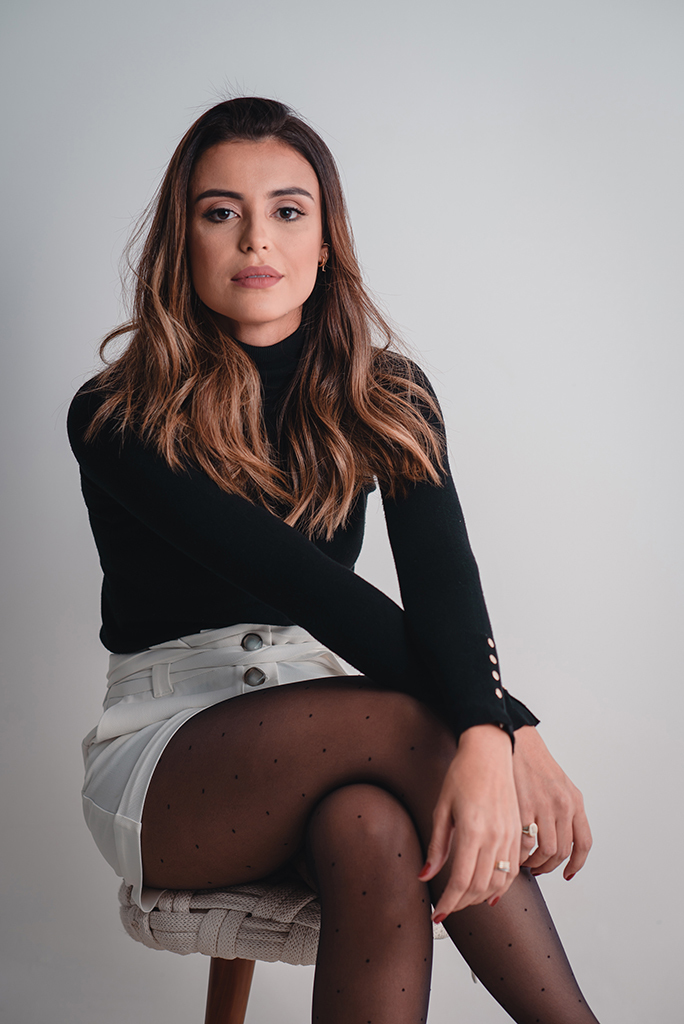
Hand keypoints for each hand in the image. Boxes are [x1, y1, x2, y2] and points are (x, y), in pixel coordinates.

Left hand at [418, 723, 520, 919]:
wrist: (490, 752)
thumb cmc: (462, 775)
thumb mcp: (442, 808)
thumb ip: (437, 846)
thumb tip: (425, 875)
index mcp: (473, 831)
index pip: (461, 882)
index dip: (449, 903)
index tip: (438, 913)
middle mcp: (495, 837)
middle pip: (480, 888)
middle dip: (462, 904)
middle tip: (446, 909)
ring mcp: (510, 836)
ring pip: (499, 883)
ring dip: (481, 898)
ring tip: (463, 901)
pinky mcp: (518, 833)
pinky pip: (514, 870)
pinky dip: (502, 886)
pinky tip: (489, 892)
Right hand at [513, 726, 591, 879]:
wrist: (513, 739)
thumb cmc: (533, 762)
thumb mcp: (559, 784)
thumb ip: (565, 810)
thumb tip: (562, 839)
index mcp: (574, 801)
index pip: (583, 843)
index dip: (576, 863)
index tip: (567, 873)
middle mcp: (564, 805)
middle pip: (562, 851)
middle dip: (549, 866)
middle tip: (538, 868)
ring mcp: (544, 806)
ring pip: (546, 852)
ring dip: (535, 863)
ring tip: (524, 862)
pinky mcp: (524, 805)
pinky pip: (526, 843)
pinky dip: (520, 854)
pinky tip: (513, 851)